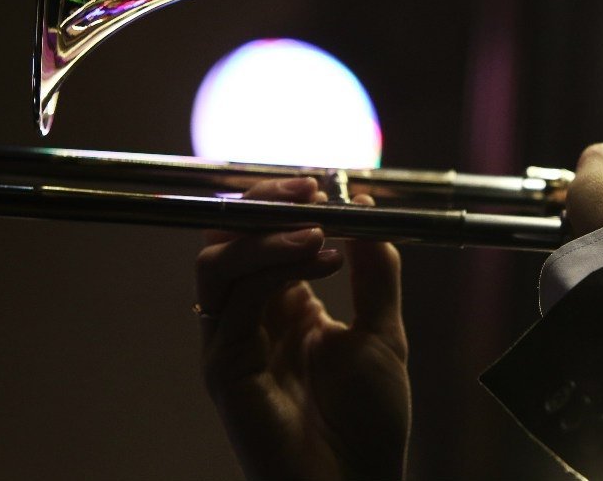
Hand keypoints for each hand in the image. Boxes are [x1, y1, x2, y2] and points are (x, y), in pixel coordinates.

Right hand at [196, 178, 409, 480]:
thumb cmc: (368, 420)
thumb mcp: (383, 331)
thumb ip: (375, 269)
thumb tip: (366, 203)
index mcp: (284, 304)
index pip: (262, 234)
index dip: (284, 201)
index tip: (325, 183)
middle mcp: (251, 317)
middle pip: (227, 238)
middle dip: (264, 203)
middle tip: (310, 190)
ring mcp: (232, 342)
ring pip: (219, 262)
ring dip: (267, 234)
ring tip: (318, 229)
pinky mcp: (224, 368)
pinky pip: (232, 302)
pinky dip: (272, 268)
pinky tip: (320, 260)